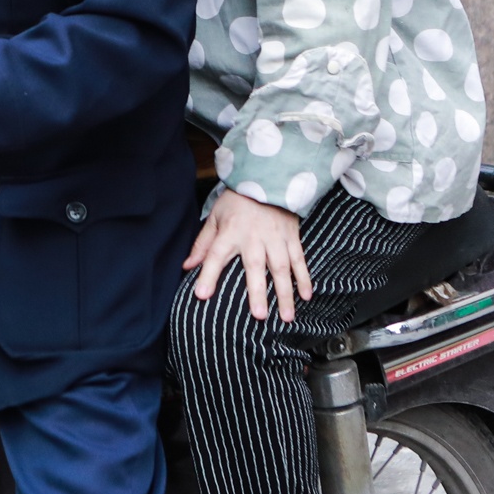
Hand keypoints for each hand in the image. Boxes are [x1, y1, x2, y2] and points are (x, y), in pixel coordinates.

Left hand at [185, 189, 312, 321]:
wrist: (268, 177)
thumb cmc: (237, 200)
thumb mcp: (215, 217)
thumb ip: (202, 244)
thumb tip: (187, 267)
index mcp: (231, 232)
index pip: (216, 255)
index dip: (208, 275)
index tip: (202, 295)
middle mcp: (254, 237)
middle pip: (255, 267)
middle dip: (257, 292)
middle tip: (259, 315)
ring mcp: (276, 238)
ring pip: (282, 269)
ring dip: (285, 293)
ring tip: (287, 317)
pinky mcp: (292, 237)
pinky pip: (299, 260)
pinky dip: (304, 278)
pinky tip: (306, 296)